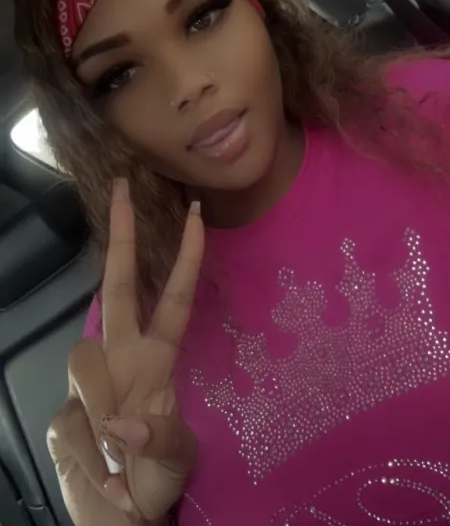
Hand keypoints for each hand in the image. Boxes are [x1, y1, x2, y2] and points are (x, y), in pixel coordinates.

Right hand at [47, 179, 203, 523]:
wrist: (118, 517)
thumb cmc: (155, 480)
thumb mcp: (177, 461)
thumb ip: (161, 441)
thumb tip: (124, 422)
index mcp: (156, 360)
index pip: (172, 300)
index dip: (185, 260)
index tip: (196, 214)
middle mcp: (120, 359)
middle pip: (117, 291)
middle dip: (122, 238)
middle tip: (123, 188)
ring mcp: (87, 384)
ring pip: (84, 364)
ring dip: (103, 418)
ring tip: (121, 466)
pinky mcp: (60, 415)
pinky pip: (70, 427)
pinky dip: (93, 464)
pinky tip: (109, 485)